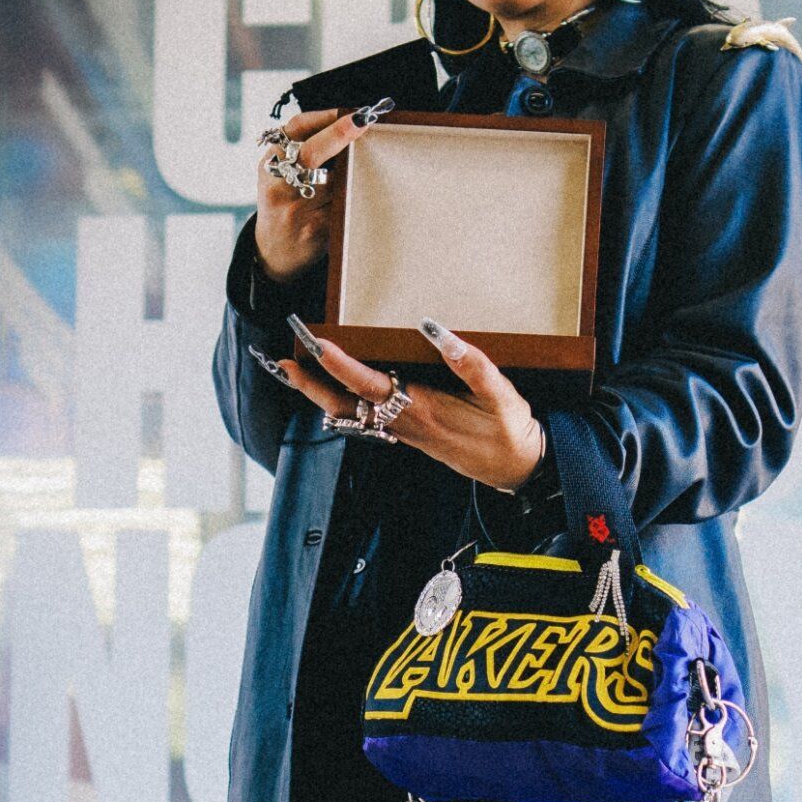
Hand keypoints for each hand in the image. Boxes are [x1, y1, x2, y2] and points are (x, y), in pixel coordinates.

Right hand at [254, 100, 392, 282]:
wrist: (273, 252)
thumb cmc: (285, 202)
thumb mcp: (280, 173)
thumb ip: (304, 150)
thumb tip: (351, 127)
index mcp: (270, 163)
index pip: (296, 129)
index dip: (324, 117)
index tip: (351, 112)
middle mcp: (278, 184)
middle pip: (311, 154)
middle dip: (338, 135)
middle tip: (362, 121)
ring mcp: (294, 209)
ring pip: (334, 182)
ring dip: (354, 171)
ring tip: (369, 164)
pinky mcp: (314, 230)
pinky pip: (342, 207)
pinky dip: (355, 197)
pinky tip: (362, 195)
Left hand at [273, 316, 545, 492]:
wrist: (519, 471)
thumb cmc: (511, 431)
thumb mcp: (502, 396)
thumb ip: (472, 363)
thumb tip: (437, 330)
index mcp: (424, 409)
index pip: (371, 385)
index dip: (341, 365)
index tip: (317, 343)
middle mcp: (405, 423)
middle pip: (346, 404)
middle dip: (312, 383)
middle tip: (283, 361)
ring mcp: (404, 432)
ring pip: (351, 415)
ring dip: (321, 394)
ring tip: (296, 371)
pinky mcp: (408, 435)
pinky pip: (365, 421)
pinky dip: (341, 405)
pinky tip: (331, 394)